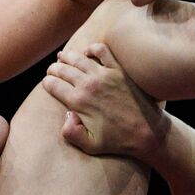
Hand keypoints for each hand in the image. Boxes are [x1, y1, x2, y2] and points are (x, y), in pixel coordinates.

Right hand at [42, 43, 168, 161]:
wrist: (147, 131)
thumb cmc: (118, 141)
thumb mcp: (90, 145)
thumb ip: (71, 133)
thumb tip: (65, 115)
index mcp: (79, 101)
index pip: (54, 85)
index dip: (47, 83)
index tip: (47, 83)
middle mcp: (89, 84)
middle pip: (63, 69)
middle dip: (54, 69)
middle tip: (52, 70)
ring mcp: (105, 74)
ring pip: (78, 58)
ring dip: (67, 56)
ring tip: (62, 57)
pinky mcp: (119, 70)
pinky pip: (102, 51)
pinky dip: (92, 48)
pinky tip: (87, 52)